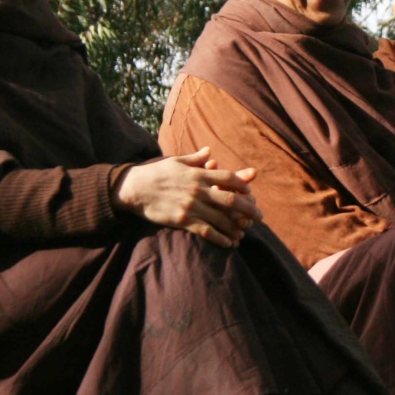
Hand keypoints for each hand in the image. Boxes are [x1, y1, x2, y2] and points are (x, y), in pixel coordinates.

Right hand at [111, 147, 263, 248]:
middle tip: (260, 216)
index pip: (228, 178)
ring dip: (236, 227)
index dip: (242, 185)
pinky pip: (206, 231)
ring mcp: (190, 206)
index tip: (251, 192)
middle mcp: (197, 190)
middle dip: (248, 209)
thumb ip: (195, 158)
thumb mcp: (176, 161)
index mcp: (198, 174)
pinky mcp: (182, 220)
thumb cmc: (155, 173)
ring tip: (245, 232)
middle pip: (230, 200)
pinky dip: (220, 237)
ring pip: (220, 218)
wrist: (134, 188)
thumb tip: (209, 151)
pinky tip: (229, 243)